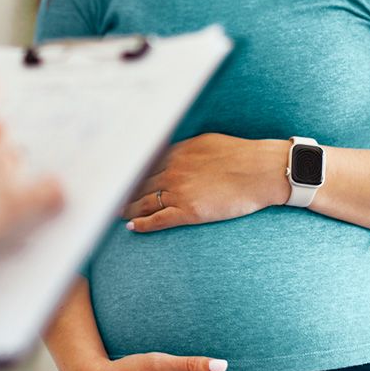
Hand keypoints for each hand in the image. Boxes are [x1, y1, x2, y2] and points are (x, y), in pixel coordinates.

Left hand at [122, 134, 290, 233]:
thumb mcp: (208, 143)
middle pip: (138, 183)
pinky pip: (158, 220)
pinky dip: (142, 224)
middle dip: (121, 192)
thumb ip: (185, 149)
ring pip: (143, 202)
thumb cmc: (242, 155)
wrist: (263, 171)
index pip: (143, 164)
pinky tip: (132, 228)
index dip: (127, 173)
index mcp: (177, 151)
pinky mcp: (189, 211)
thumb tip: (172, 153)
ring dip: (127, 209)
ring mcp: (179, 191)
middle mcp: (173, 170)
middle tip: (106, 199)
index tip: (115, 178)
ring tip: (115, 214)